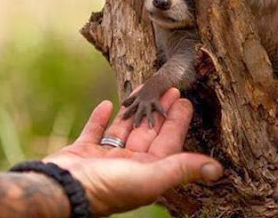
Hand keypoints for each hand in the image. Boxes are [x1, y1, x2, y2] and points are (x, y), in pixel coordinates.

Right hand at [43, 88, 222, 216]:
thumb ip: (182, 169)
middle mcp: (127, 166)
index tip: (185, 100)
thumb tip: (217, 170)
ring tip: (142, 89)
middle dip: (159, 111)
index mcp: (146, 172)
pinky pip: (94, 132)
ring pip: (123, 130)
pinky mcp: (82, 152)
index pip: (168, 142)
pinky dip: (100, 119)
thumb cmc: (107, 187)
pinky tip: (107, 104)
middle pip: (148, 133)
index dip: (177, 121)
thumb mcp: (150, 177)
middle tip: (170, 88)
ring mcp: (103, 159)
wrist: (60, 190)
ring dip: (133, 112)